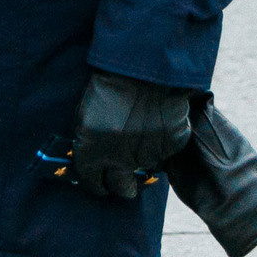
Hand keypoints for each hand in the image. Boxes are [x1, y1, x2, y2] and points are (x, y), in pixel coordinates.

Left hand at [59, 71, 191, 200]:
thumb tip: (94, 164)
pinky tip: (155, 122)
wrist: (141, 67)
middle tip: (122, 176)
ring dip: (141, 156)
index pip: (93, 185)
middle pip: (121, 189)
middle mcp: (120, 159)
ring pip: (144, 167)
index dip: (96, 183)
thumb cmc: (107, 86)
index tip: (99, 180)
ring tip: (138, 130)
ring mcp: (147, 155)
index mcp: (92, 152)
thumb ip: (89, 145)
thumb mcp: (85, 116)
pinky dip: (160, 143)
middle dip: (121, 186)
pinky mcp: (171, 146)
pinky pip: (165, 152)